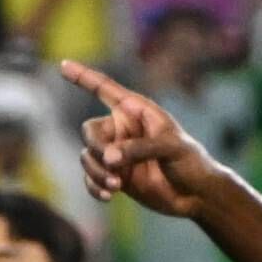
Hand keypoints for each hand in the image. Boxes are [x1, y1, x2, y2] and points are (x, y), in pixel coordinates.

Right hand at [60, 62, 215, 214]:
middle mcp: (122, 129)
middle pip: (89, 132)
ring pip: (88, 157)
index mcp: (135, 111)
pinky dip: (94, 186)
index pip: (104, 89)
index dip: (83, 77)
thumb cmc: (190, 162)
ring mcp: (117, 154)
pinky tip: (107, 196)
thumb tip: (109, 159)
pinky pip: (91, 178)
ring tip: (115, 186)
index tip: (64, 64)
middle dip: (96, 149)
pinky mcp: (115, 177)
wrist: (197, 195)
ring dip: (96, 172)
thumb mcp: (171, 147)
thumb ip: (139, 148)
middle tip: (112, 165)